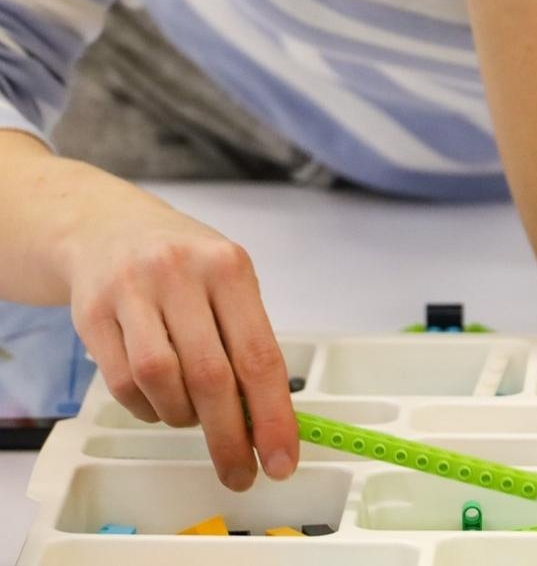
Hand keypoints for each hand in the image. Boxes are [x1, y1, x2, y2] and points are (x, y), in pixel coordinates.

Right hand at [58, 169, 297, 490]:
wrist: (107, 227)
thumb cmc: (183, 263)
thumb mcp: (227, 281)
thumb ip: (247, 340)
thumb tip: (269, 417)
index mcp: (230, 267)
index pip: (259, 355)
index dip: (273, 415)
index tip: (282, 458)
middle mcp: (182, 275)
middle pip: (211, 377)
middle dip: (230, 436)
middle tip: (241, 473)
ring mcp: (132, 293)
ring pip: (162, 382)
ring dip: (182, 417)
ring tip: (192, 416)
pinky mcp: (91, 314)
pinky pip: (122, 383)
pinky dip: (147, 407)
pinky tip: (158, 401)